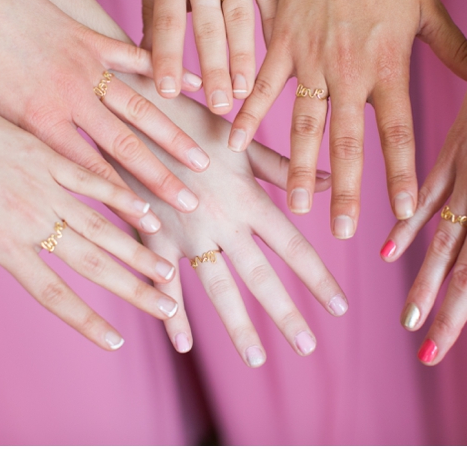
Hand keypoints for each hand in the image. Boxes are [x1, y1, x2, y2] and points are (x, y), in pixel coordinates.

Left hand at [0, 0, 210, 222]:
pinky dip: (166, 72)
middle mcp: (69, 99)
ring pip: (141, 107)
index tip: (154, 227)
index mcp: (38, 124)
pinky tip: (195, 88)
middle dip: (162, 179)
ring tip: (204, 159)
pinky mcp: (90, 37)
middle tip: (193, 203)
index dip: (123, 204)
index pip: (90, 175)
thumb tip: (38, 186)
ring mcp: (85, 66)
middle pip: (126, 148)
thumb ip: (15, 149)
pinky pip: (136, 57)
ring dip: (175, 136)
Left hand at [0, 72, 181, 347]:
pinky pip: (91, 178)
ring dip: (136, 248)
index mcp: (0, 241)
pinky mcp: (43, 150)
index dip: (87, 321)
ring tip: (166, 268)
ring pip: (100, 222)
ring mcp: (41, 180)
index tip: (117, 343)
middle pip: (91, 261)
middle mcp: (29, 215)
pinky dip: (120, 195)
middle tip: (167, 308)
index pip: (53, 293)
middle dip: (133, 289)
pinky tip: (145, 210)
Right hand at [112, 78, 343, 366]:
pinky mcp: (152, 234)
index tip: (338, 307)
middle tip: (308, 347)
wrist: (127, 107)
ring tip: (257, 358)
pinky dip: (172, 313)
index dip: (317, 278)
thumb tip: (326, 181)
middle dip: (286, 313)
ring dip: (238, 325)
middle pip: (261, 276)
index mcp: (248, 197)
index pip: (292, 247)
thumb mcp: (237, 138)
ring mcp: (186, 232)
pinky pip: (164, 280)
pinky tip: (183, 344)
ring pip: (217, 287)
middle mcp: (222, 221)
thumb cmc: (188, 116)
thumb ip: (279, 166)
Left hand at [142, 0, 278, 110]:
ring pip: (240, 14)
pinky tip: (282, 52)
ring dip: (246, 56)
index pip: (163, 23)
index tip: (170, 93)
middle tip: (220, 108)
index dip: (166, 58)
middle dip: (213, 70)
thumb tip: (144, 55)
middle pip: (206, 27)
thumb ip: (152, 6)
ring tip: (249, 92)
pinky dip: (276, 23)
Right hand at [230, 0, 466, 239]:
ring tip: (297, 206)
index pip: (397, 131)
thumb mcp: (428, 10)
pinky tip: (235, 144)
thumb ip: (456, 50)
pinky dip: (249, 115)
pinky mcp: (281, 47)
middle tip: (342, 231)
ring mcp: (310, 61)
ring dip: (300, 168)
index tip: (405, 212)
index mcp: (386, 66)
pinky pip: (262, 87)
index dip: (402, 173)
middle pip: (348, 142)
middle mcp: (348, 72)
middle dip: (346, 189)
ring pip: (305, 126)